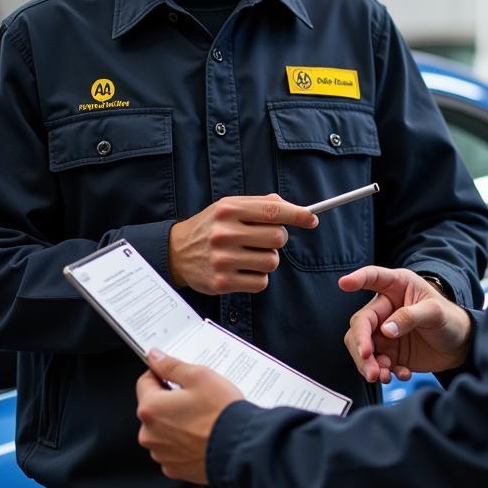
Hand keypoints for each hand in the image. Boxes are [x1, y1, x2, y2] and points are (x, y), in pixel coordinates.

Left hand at [136, 349, 242, 483]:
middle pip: (154, 407)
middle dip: (171, 400)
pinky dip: (184, 441)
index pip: (144, 381)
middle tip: (196, 397)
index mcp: (151, 408)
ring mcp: (161, 454)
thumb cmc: (220, 413)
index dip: (162, 374)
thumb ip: (171, 366)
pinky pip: (173, 448)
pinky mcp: (174, 468)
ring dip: (177, 422)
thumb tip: (155, 358)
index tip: (177, 377)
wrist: (239, 448)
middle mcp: (150, 434)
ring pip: (163, 429)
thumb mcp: (199, 376)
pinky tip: (202, 434)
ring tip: (202, 418)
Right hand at [168, 194, 316, 293]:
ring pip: (272, 261)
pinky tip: (242, 270)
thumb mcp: (229, 206)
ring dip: (268, 259)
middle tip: (263, 240)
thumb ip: (260, 204)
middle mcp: (225, 233)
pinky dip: (258, 277)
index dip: (297, 215)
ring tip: (250, 255)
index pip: (273, 210)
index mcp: (229, 210)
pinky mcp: (222, 283)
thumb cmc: (210, 226)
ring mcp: (223, 259)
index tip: (312, 219)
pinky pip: (261, 282)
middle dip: (277, 239)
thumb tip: (296, 209)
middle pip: (278, 238)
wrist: (176, 252)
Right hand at [339, 267, 471, 383]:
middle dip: (360, 345)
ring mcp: (385, 332)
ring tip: (382, 376)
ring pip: (363, 347)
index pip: (374, 277)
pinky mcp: (389, 352)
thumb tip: (385, 330)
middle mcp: (385, 308)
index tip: (344, 283)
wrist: (460, 345)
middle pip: (360, 324)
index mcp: (397, 286)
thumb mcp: (435, 312)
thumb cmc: (450, 318)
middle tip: (368, 362)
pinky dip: (384, 372)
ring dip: (367, 364)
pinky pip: (377, 363)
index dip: (358, 278)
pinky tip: (402, 374)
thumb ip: (410, 317)